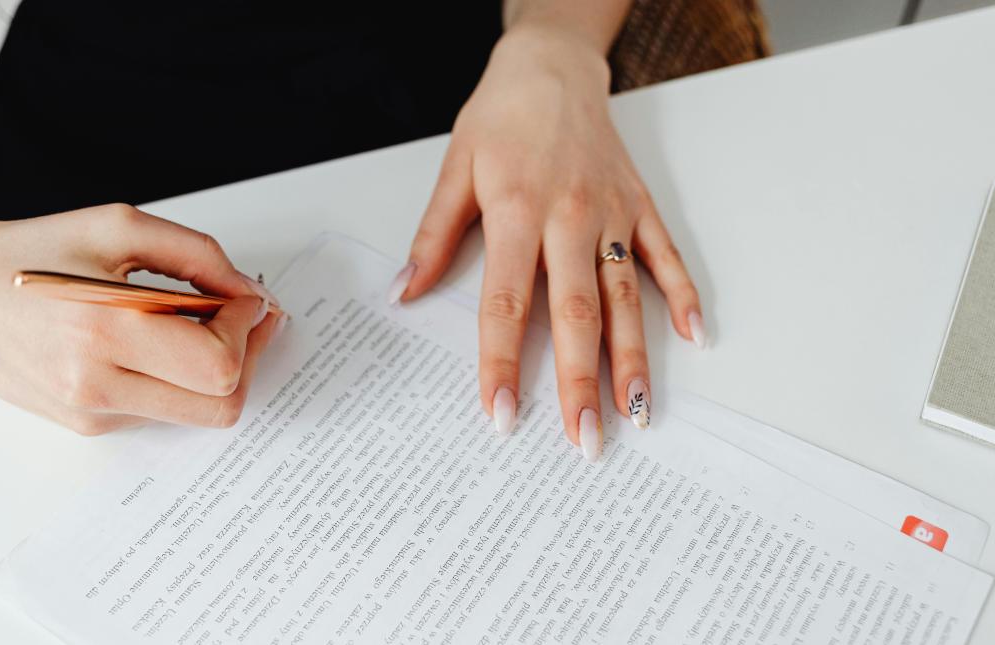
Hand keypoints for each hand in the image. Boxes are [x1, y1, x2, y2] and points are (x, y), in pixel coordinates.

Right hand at [0, 203, 284, 434]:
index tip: (245, 297)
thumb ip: (198, 256)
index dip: (248, 329)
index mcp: (103, 330)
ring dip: (214, 371)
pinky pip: (160, 411)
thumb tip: (249, 294)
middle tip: (245, 318)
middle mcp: (95, 385)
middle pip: (220, 405)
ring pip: (196, 414)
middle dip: (247, 358)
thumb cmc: (31, 252)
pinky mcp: (85, 425)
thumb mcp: (118, 226)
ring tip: (197, 324)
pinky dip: (176, 379)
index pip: (217, 363)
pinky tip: (155, 342)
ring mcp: (90, 413)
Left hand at [393, 26, 703, 458]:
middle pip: (576, 314)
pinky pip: (666, 255)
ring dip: (633, 358)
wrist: (551, 65)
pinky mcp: (640, 205)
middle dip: (578, 383)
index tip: (502, 416)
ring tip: (636, 413)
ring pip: (626, 297)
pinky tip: (697, 338)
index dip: (502, 365)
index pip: (507, 305)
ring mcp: (611, 213)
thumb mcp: (455, 170)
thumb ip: (434, 237)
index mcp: (518, 213)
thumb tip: (405, 294)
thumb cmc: (501, 116)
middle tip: (584, 440)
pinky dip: (684, 295)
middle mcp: (570, 218)